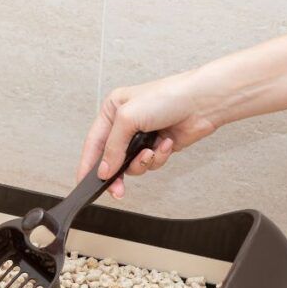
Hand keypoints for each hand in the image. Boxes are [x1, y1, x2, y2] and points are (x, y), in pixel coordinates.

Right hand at [78, 70, 220, 198]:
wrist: (202, 102)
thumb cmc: (167, 97)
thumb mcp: (128, 119)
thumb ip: (112, 147)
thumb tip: (104, 170)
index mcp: (112, 111)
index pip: (93, 143)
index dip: (87, 164)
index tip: (83, 184)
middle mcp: (125, 124)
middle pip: (111, 158)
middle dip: (116, 173)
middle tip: (117, 190)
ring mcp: (142, 137)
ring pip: (131, 164)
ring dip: (142, 163)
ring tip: (151, 152)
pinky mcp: (158, 146)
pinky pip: (150, 163)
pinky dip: (158, 157)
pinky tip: (166, 144)